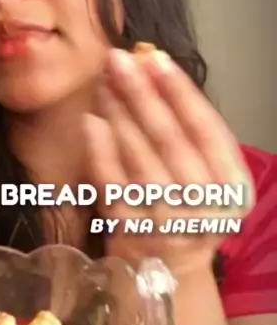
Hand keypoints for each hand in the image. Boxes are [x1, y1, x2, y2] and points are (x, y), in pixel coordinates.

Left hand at [84, 48, 253, 272]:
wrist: (169, 266)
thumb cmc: (188, 202)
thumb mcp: (206, 169)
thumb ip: (187, 126)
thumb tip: (149, 67)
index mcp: (232, 187)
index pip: (206, 129)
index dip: (180, 91)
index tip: (155, 58)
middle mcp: (205, 207)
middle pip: (170, 140)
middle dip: (141, 94)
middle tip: (117, 61)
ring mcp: (167, 224)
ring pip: (139, 159)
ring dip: (118, 114)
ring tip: (103, 83)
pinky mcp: (132, 234)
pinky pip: (112, 185)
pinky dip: (100, 151)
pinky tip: (91, 121)